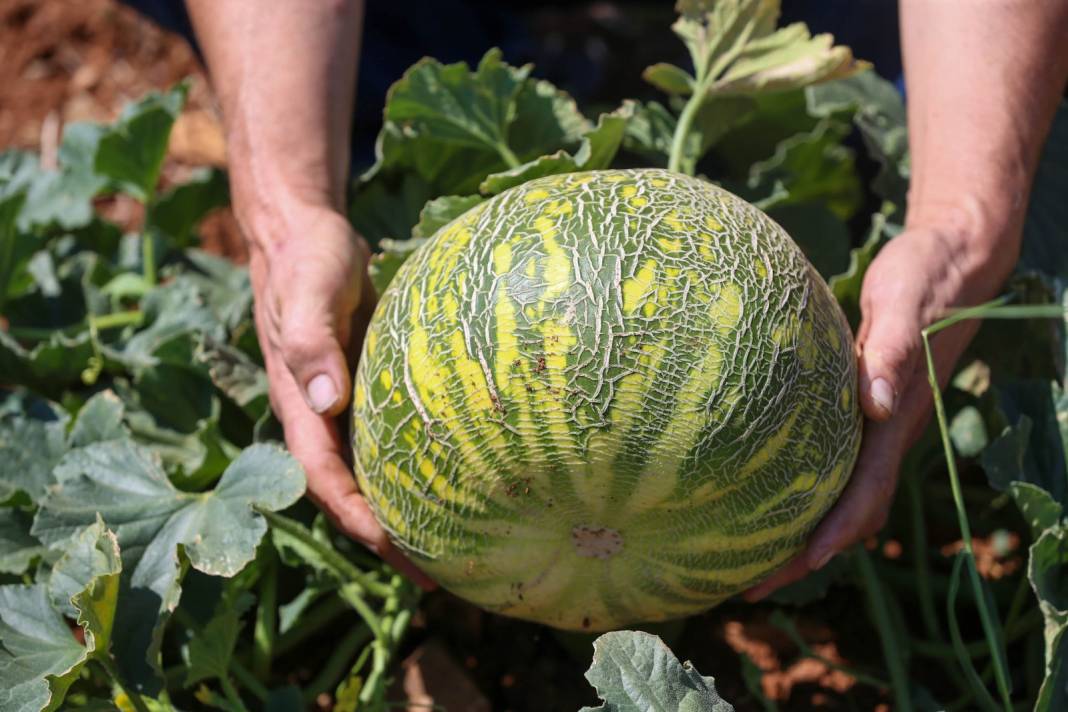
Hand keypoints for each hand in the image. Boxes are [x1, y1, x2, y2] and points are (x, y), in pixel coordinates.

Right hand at [245, 200, 435, 589]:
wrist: (305, 233)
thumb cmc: (307, 259)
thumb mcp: (309, 293)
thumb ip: (310, 344)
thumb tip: (325, 403)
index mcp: (299, 405)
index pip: (325, 479)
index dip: (356, 518)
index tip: (396, 546)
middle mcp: (322, 415)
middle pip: (352, 491)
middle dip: (389, 536)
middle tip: (441, 573)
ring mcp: (345, 403)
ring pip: (375, 470)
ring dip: (409, 507)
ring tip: (459, 543)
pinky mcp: (370, 384)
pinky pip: (394, 435)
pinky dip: (420, 463)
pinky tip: (466, 472)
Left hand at [745, 215, 1018, 600]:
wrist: (950, 263)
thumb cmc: (923, 278)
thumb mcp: (904, 304)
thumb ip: (894, 351)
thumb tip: (877, 406)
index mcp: (895, 421)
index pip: (864, 493)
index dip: (834, 534)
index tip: (798, 566)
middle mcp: (884, 433)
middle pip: (847, 511)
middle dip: (803, 554)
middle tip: (749, 585)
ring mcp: (874, 426)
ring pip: (839, 494)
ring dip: (799, 531)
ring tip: (745, 558)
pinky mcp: (859, 410)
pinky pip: (831, 464)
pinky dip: (800, 491)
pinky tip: (759, 491)